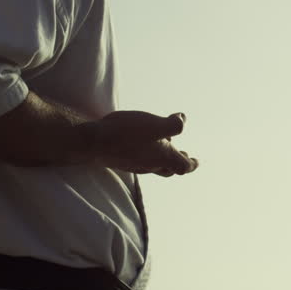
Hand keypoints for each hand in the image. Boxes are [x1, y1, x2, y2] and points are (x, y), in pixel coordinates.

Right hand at [84, 111, 198, 176]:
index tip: (196, 161)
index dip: (192, 164)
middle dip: (179, 162)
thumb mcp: (154, 125)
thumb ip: (172, 125)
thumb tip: (183, 120)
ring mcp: (135, 164)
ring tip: (166, 147)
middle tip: (185, 156)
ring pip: (155, 166)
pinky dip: (149, 155)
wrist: (94, 143)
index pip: (183, 166)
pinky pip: (141, 161)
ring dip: (164, 158)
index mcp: (163, 158)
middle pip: (170, 169)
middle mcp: (150, 165)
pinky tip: (143, 145)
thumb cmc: (126, 133)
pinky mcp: (123, 160)